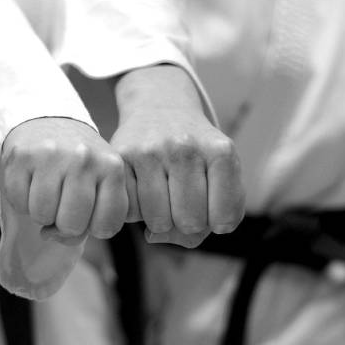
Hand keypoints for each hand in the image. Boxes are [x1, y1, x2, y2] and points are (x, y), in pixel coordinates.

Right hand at [0, 118, 127, 242]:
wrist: (49, 121)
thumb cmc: (79, 165)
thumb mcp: (100, 186)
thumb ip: (91, 221)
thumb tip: (49, 234)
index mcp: (112, 167)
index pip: (105, 227)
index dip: (94, 228)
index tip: (91, 211)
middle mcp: (84, 158)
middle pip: (71, 225)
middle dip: (65, 223)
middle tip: (64, 201)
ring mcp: (51, 155)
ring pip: (42, 216)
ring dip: (42, 212)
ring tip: (48, 190)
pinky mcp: (22, 156)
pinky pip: (19, 203)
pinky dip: (22, 200)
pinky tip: (31, 181)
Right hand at [113, 64, 244, 247]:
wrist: (160, 108)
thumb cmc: (195, 153)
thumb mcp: (217, 175)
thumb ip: (207, 219)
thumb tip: (154, 236)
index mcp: (220, 151)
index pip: (223, 219)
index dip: (217, 222)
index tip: (212, 207)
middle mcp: (185, 147)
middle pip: (190, 222)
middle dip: (187, 222)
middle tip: (183, 202)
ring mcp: (150, 150)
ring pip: (158, 221)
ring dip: (160, 219)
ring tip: (162, 197)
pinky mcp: (121, 156)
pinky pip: (130, 210)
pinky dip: (137, 210)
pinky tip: (143, 192)